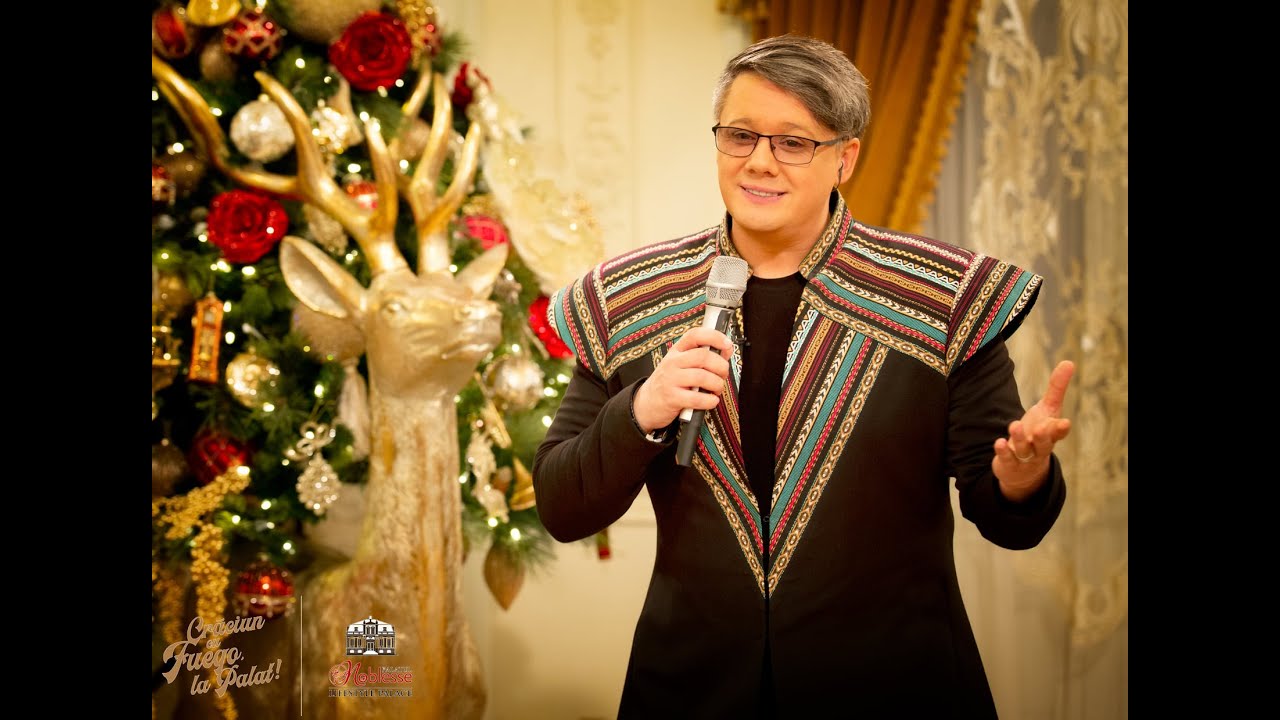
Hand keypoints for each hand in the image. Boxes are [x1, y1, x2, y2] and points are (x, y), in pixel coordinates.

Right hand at [632, 327, 733, 432]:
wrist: (647, 402)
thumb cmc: (670, 382)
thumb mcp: (681, 365)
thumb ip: (704, 357)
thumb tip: (727, 349)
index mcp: (677, 351)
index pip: (695, 335)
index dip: (714, 337)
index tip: (727, 344)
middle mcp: (672, 362)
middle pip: (703, 356)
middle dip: (721, 367)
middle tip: (723, 375)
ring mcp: (670, 379)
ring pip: (702, 377)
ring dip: (717, 384)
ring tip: (717, 390)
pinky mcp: (672, 398)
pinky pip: (697, 398)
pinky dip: (710, 400)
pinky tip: (711, 401)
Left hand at [992, 360, 1074, 501]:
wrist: (1025, 467)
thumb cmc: (1039, 432)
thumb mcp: (1047, 410)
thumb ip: (1057, 388)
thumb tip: (1069, 362)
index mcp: (1051, 434)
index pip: (1059, 432)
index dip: (1061, 429)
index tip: (1065, 423)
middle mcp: (1040, 447)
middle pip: (1044, 444)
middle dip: (1043, 436)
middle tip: (1041, 427)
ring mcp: (1025, 457)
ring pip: (1025, 450)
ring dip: (1020, 439)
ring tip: (1015, 425)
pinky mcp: (1009, 464)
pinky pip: (1007, 459)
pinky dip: (1004, 451)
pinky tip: (999, 442)